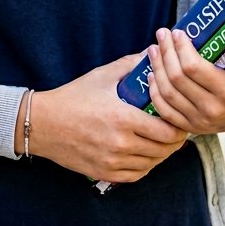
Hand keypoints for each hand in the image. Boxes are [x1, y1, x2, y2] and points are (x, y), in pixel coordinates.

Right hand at [25, 54, 187, 182]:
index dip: (179, 125)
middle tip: (177, 128)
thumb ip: (131, 64)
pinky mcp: (105, 174)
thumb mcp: (102, 76)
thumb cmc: (74, 97)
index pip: (168, 130)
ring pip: (153, 163)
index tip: (180, 117)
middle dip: (175, 139)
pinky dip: (146, 165)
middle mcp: (120, 144)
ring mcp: (112, 162)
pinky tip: (146, 153)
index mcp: (123, 118)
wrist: (43, 124)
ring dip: (162, 152)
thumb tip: (154, 51)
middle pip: (164, 149)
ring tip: (163, 140)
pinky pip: (137, 174)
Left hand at [146, 29, 224, 135]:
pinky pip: (165, 111)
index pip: (194, 68)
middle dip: (166, 53)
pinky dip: (154, 92)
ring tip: (153, 50)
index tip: (177, 33)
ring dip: (156, 69)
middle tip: (162, 34)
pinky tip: (151, 75)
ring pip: (167, 93)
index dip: (181, 49)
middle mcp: (211, 109)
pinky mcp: (190, 128)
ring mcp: (199, 121)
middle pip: (177, 78)